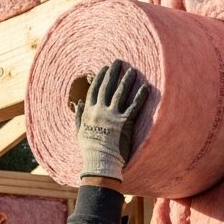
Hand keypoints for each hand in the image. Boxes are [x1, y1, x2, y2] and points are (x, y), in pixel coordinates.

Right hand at [74, 59, 149, 180]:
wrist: (100, 161)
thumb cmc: (89, 149)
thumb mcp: (79, 132)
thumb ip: (78, 116)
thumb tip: (78, 103)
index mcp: (88, 112)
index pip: (94, 90)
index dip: (99, 78)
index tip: (104, 68)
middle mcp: (100, 111)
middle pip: (107, 87)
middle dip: (113, 73)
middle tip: (118, 62)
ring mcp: (112, 116)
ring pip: (120, 93)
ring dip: (126, 80)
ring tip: (132, 71)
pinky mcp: (125, 122)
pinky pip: (134, 106)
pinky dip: (140, 96)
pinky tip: (146, 87)